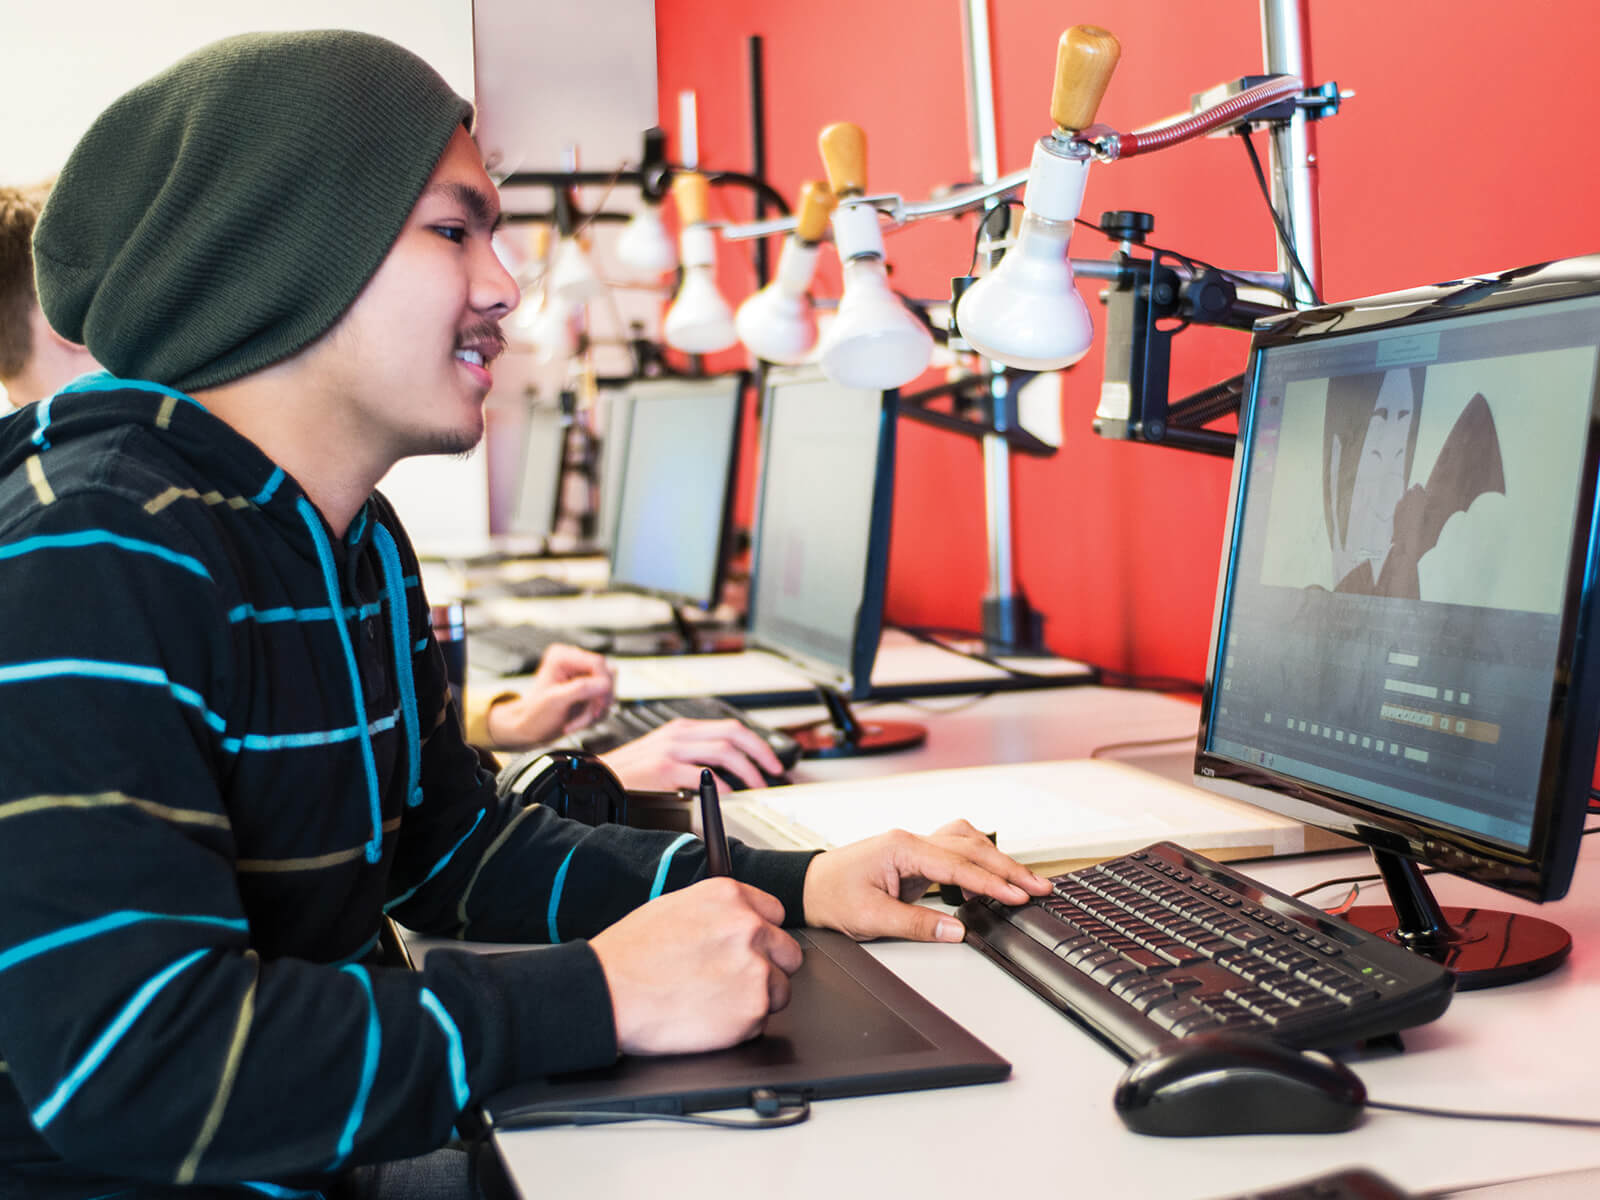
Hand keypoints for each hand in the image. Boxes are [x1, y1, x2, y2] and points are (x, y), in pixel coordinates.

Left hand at [484, 644, 614, 746]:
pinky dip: (595, 714)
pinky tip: (579, 720)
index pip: (597, 663)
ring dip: (596, 710)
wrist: (529, 730)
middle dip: (599, 700)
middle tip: (589, 714)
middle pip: (607, 676)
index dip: (603, 683)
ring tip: (577, 721)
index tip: (599, 702)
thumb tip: (603, 684)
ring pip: (608, 691)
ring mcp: (582, 677)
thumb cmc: (533, 715)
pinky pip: (604, 701)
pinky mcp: (588, 690)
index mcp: (562, 657)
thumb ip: (580, 689)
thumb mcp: (554, 701)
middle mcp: (574, 663)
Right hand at [589, 877, 803, 1054]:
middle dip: (766, 968)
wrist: (608, 993)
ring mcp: (754, 969)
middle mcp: (748, 927)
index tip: (749, 949)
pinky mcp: (751, 1010)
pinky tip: (708, 1018)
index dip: (761, 936)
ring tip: (714, 1001)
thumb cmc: (629, 954)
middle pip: (787, 953)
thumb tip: (735, 921)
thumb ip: (716, 912)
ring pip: (779, 989)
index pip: (775, 914)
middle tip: (732, 981)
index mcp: (729, 897)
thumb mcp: (674, 907)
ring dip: (755, 999)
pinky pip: (761, 1021)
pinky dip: (740, 1026)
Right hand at [599, 718, 783, 791]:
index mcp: (682, 728)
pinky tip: (728, 795)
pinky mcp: (663, 769)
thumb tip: (728, 770)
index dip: (756, 743)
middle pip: (734, 734)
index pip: (731, 727)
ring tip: (756, 786)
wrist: (600, 777)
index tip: (770, 761)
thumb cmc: (632, 771)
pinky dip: (720, 786)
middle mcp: (680, 734)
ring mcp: (671, 750)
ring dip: (747, 771)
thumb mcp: (665, 752)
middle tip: (773, 772)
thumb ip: (693, 754)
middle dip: (760, 753)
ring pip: (724, 751)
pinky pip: (702, 775)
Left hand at [802, 819, 1052, 942]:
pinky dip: (977, 864)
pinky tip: (986, 885)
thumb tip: (956, 931)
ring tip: (1022, 882)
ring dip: (995, 860)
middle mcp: (911, 840)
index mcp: (902, 848)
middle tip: (1038, 887)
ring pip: (966, 843)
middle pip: (971, 846)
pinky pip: (955, 852)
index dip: (992, 882)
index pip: (958, 864)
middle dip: (1006, 867)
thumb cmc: (831, 897)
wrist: (807, 887)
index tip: (1018, 895)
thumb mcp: (872, 918)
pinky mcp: (915, 857)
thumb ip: (917, 924)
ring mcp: (914, 846)